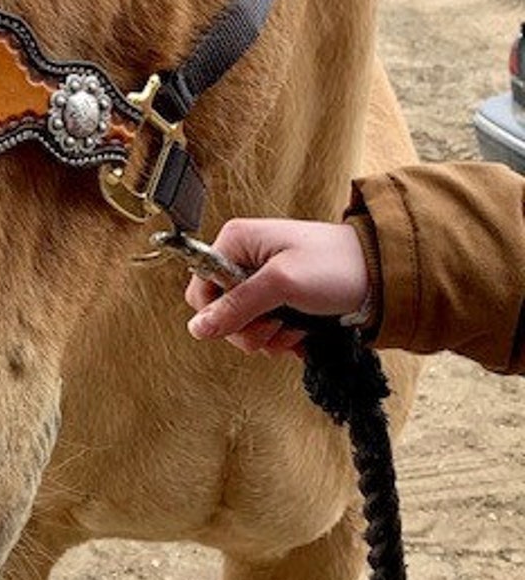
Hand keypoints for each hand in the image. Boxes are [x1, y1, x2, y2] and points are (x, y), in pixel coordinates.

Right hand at [185, 218, 371, 354]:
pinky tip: (304, 330)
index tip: (249, 318)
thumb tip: (196, 328)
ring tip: (298, 326)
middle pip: (221, 314)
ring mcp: (262, 282)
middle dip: (251, 329)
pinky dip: (284, 337)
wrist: (382, 275)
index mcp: (235, 242)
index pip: (200, 290)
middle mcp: (244, 260)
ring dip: (271, 336)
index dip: (218, 313)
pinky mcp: (280, 300)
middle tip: (278, 324)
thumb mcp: (282, 283)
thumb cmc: (335, 266)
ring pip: (245, 327)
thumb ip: (237, 305)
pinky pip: (266, 330)